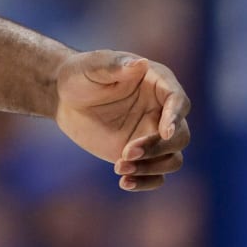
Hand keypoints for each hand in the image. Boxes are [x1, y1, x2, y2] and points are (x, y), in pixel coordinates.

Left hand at [54, 50, 191, 192]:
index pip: (178, 101)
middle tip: (126, 152)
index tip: (164, 132)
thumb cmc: (80, 75)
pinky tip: (124, 182)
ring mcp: (153, 135)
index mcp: (158, 83)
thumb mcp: (92, 66)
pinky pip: (156, 175)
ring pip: (172, 159)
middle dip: (158, 148)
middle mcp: (162, 111)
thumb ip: (115, 65)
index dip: (175, 116)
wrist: (66, 99)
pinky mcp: (142, 155)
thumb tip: (140, 63)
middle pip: (180, 136)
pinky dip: (146, 182)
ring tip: (119, 168)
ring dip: (151, 168)